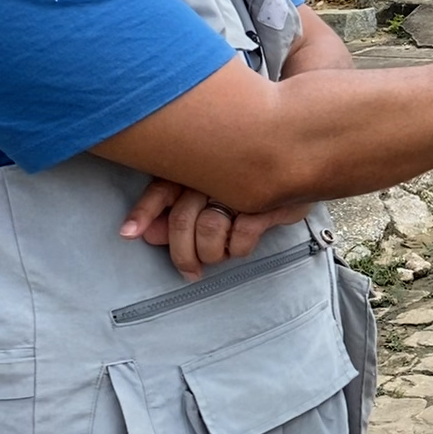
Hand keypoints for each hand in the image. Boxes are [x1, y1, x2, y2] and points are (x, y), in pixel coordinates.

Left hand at [120, 178, 315, 280]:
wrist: (304, 161)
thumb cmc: (251, 178)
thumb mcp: (212, 191)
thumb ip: (177, 210)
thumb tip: (149, 234)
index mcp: (197, 166)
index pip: (163, 187)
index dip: (145, 211)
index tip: (128, 234)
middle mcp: (214, 173)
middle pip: (182, 220)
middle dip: (182, 253)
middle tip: (189, 272)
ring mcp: (240, 186)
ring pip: (208, 231)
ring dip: (211, 252)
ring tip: (220, 254)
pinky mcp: (266, 201)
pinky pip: (240, 236)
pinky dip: (238, 248)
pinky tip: (241, 243)